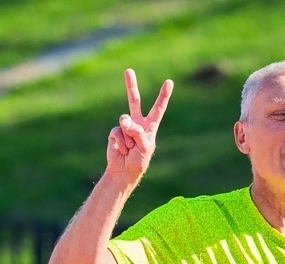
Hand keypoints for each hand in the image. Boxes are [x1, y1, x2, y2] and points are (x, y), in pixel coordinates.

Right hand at [105, 69, 172, 184]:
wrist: (124, 172)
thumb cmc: (139, 161)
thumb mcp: (145, 147)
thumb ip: (137, 132)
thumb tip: (124, 121)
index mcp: (150, 126)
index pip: (158, 108)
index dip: (163, 96)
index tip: (169, 82)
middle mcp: (137, 123)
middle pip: (134, 101)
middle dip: (131, 86)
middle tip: (128, 70)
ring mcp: (125, 126)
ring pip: (125, 120)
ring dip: (128, 135)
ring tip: (129, 147)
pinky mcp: (115, 131)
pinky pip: (117, 131)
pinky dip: (120, 141)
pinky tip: (122, 149)